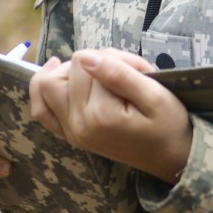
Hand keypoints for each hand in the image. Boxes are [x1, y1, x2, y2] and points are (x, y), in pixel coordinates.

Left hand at [29, 49, 193, 182]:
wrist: (170, 156)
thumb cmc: (169, 124)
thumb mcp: (155, 95)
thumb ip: (119, 74)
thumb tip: (85, 56)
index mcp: (100, 114)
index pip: (89, 61)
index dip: (115, 57)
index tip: (138, 69)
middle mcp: (78, 124)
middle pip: (68, 70)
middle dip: (95, 61)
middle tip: (124, 71)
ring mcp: (70, 131)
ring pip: (46, 85)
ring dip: (68, 71)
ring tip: (94, 72)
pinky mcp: (69, 134)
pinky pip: (41, 109)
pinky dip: (44, 89)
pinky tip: (56, 73)